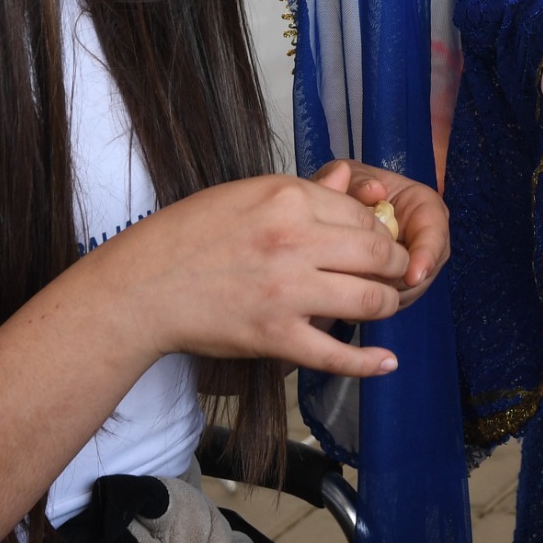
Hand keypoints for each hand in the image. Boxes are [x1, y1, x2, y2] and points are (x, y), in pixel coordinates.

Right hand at [99, 173, 409, 377]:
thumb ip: (302, 192)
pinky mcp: (277, 336)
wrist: (145, 286)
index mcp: (287, 198)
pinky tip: (386, 361)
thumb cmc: (189, 236)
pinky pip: (337, 354)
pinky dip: (369, 362)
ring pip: (370, 299)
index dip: (379, 229)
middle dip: (397, 266)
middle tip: (397, 274)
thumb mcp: (245, 195)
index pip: (361, 212)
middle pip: (378, 252)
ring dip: (388, 305)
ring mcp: (288, 291)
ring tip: (385, 306)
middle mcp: (294, 240)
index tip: (379, 242)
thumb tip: (348, 180)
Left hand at [309, 158, 448, 307]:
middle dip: (398, 280)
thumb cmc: (352, 187)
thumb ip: (358, 181)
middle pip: (425, 271)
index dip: (427, 255)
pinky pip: (393, 302)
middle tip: (366, 283)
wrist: (342, 209)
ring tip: (351, 284)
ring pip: (408, 291)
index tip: (413, 275)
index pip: (436, 233)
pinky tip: (351, 293)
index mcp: (425, 207)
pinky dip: (374, 301)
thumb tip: (374, 190)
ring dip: (383, 293)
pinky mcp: (401, 286)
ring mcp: (416, 265)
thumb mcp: (352, 177)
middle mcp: (428, 239)